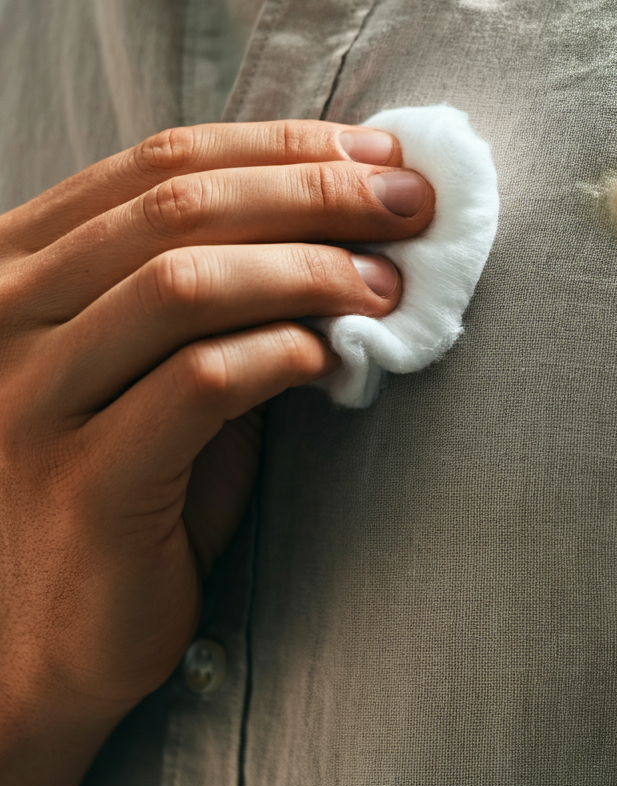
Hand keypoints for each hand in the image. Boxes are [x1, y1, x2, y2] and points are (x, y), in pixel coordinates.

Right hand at [0, 120, 433, 785]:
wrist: (39, 638)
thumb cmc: (121, 486)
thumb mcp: (151, 364)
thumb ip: (214, 291)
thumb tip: (343, 229)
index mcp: (23, 266)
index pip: (160, 164)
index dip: (282, 147)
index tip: (376, 156)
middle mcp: (8, 316)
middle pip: (179, 207)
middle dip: (314, 191)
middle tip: (408, 203)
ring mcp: (32, 398)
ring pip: (184, 282)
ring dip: (308, 269)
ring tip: (386, 284)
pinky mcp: (82, 480)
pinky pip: (198, 385)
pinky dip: (279, 354)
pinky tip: (331, 358)